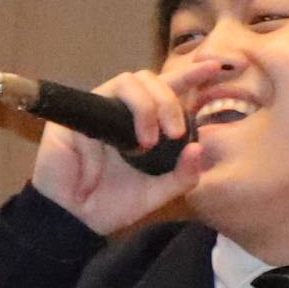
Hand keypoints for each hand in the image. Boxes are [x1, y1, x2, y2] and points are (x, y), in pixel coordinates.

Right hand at [27, 68, 190, 236]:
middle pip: (151, 80)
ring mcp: (98, 110)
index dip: (190, 75)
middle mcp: (122, 112)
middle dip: (169, 101)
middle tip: (174, 133)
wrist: (74, 220)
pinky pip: (96, 105)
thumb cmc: (112, 204)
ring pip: (128, 81)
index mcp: (144, 124)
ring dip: (146, 106)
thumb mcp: (156, 193)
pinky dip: (109, 130)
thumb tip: (198, 148)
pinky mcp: (73, 117)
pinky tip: (108, 159)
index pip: (168, 91)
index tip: (216, 67)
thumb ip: (182, 175)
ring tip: (149, 141)